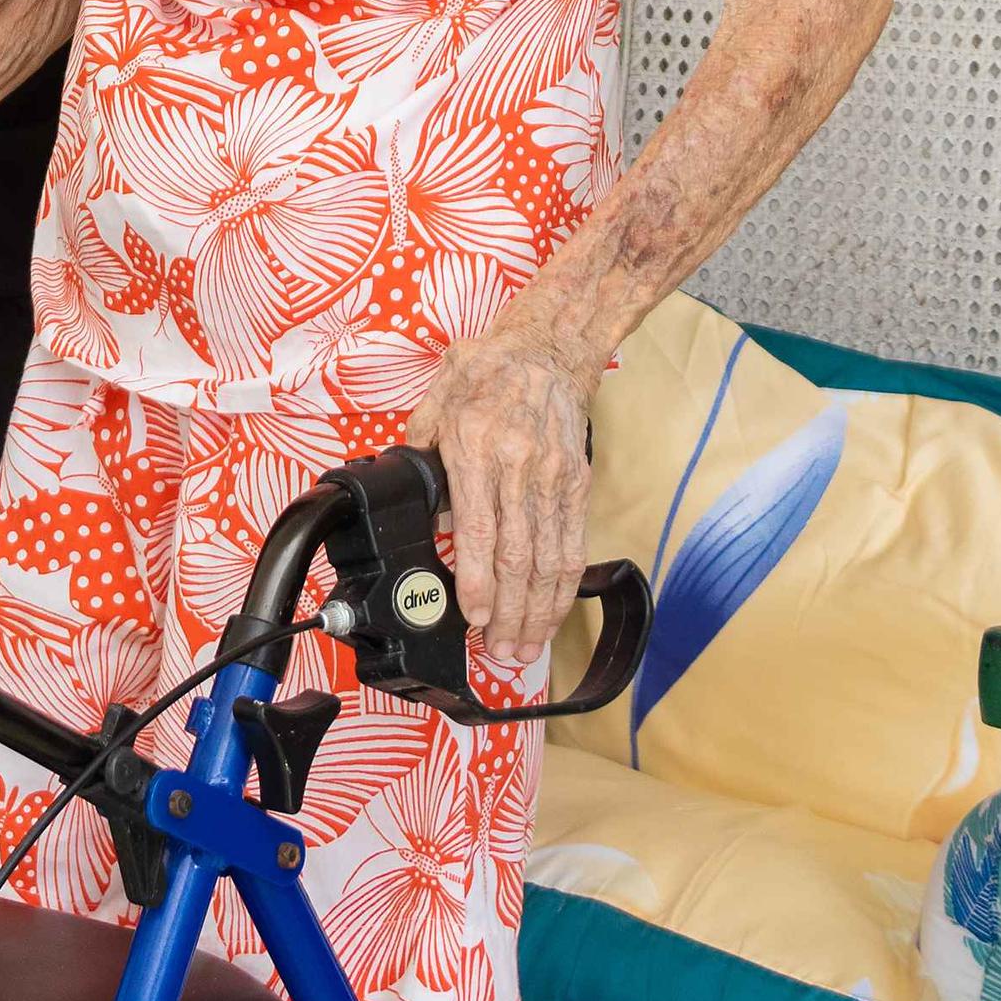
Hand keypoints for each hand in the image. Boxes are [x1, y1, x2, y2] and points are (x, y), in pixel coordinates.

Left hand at [410, 324, 597, 664]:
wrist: (546, 349)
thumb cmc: (482, 375)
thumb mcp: (434, 407)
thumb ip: (423, 461)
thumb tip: (425, 515)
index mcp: (476, 448)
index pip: (480, 528)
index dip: (478, 579)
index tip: (473, 615)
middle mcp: (519, 467)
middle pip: (518, 555)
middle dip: (509, 612)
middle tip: (500, 651)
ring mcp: (554, 478)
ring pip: (550, 558)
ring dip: (539, 610)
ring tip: (525, 647)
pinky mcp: (578, 484)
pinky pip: (572, 544)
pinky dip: (563, 585)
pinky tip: (552, 613)